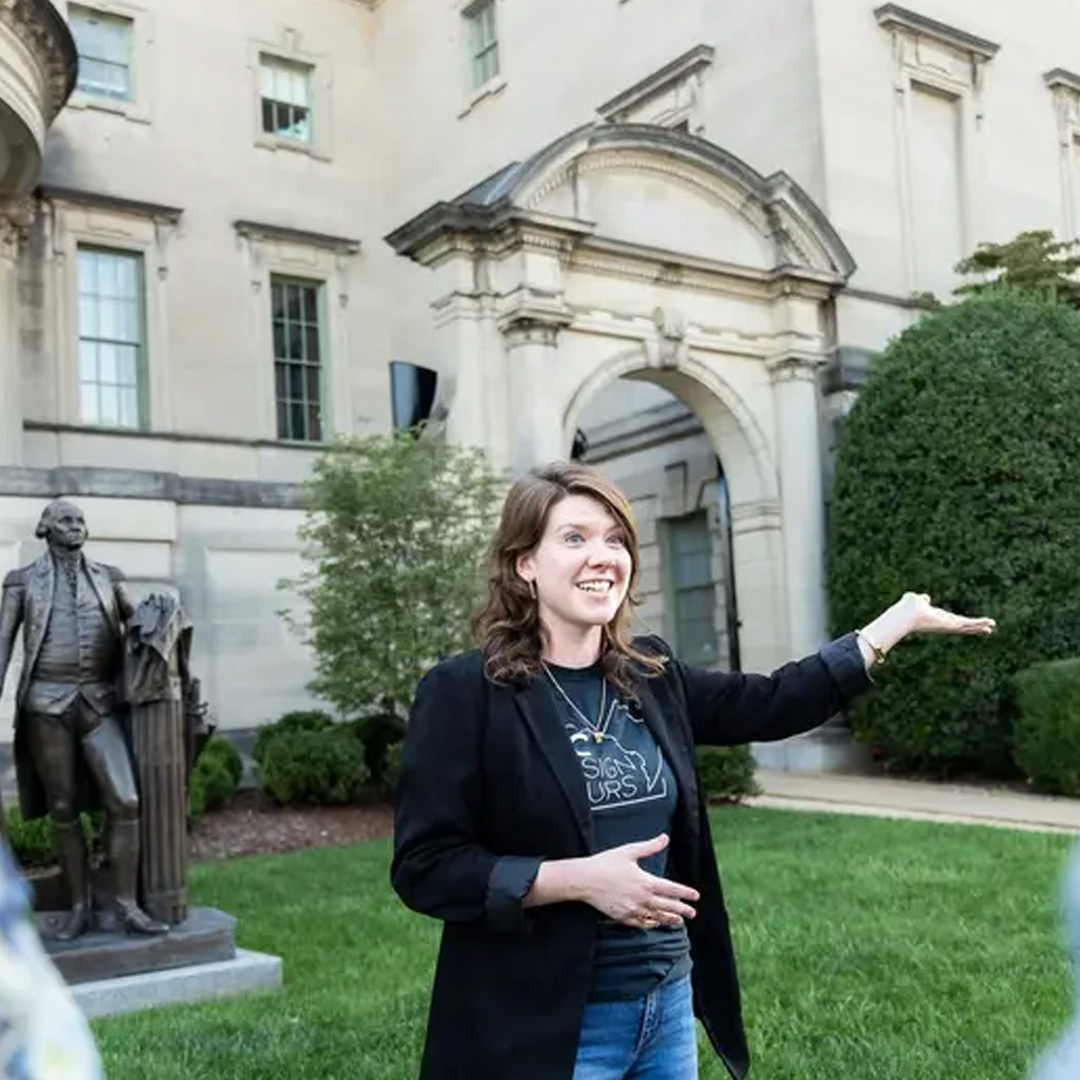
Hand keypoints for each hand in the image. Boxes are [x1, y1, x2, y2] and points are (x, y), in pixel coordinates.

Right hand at [577, 834, 698, 929]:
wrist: (585, 880)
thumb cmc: (605, 864)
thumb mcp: (629, 851)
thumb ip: (650, 846)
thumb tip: (664, 838)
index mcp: (646, 882)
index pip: (672, 889)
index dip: (685, 893)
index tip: (695, 896)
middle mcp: (642, 898)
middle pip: (668, 906)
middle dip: (682, 910)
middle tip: (692, 912)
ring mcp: (633, 910)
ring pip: (657, 917)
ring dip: (669, 919)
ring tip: (678, 922)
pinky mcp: (623, 917)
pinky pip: (642, 923)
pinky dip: (651, 924)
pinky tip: (655, 923)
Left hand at [895, 592, 995, 636]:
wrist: (906, 614)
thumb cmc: (907, 609)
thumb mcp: (916, 600)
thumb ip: (921, 600)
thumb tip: (925, 598)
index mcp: (935, 620)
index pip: (950, 622)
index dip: (960, 623)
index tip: (967, 625)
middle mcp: (943, 625)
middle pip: (962, 627)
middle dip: (974, 628)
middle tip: (987, 630)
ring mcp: (948, 626)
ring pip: (968, 626)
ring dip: (980, 625)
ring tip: (991, 627)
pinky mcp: (953, 624)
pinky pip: (969, 624)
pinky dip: (980, 623)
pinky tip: (990, 624)